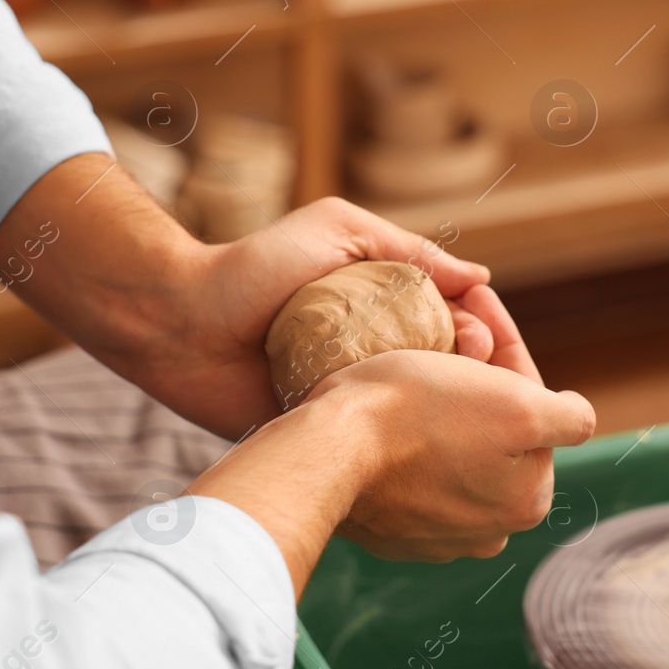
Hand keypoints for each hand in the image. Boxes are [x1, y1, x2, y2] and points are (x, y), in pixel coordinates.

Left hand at [164, 196, 500, 437]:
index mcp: (382, 305)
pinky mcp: (324, 427)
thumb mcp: (337, 231)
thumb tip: (480, 276)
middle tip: (469, 361)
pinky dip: (398, 434)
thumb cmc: (256, 266)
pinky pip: (373, 437)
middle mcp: (372, 350)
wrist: (182, 320)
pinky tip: (420, 433)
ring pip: (418, 405)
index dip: (479, 326)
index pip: (453, 319)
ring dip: (441, 401)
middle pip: (446, 367)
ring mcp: (350, 391)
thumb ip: (407, 249)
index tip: (486, 330)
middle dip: (470, 367)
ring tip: (448, 393)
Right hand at [191, 295, 595, 587]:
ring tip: (413, 360)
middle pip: (492, 430)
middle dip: (474, 379)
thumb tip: (580, 416)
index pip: (529, 408)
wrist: (327, 452)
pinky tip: (386, 406)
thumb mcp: (517, 405)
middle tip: (444, 328)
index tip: (474, 307)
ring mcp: (433, 534)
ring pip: (451, 447)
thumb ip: (568, 416)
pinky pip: (408, 470)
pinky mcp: (387, 529)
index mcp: (526, 501)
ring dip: (441, 404)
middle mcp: (487, 529)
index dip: (504, 354)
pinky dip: (404, 436)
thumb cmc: (417, 415)